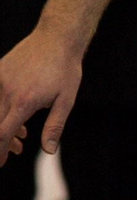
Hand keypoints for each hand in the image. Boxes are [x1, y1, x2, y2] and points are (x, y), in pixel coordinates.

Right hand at [0, 28, 83, 160]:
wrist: (58, 37)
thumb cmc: (65, 68)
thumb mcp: (67, 99)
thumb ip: (55, 125)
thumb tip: (48, 150)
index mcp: (24, 102)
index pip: (2, 134)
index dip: (0, 151)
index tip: (1, 162)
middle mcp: (6, 92)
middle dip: (2, 144)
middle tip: (16, 150)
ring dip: (3, 128)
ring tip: (21, 135)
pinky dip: (0, 109)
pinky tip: (15, 114)